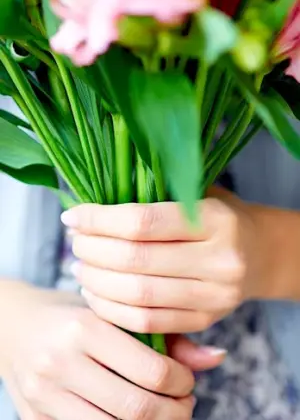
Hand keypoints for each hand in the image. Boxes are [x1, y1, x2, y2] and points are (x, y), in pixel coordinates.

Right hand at [1, 283, 207, 419]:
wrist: (13, 323)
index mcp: (85, 327)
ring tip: (162, 412)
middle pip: (137, 409)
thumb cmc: (72, 312)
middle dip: (175, 413)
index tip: (186, 380)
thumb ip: (165, 335)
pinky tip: (129, 418)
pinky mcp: (33, 418)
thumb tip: (217, 358)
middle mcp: (61, 362)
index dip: (183, 383)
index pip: (152, 371)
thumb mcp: (113, 312)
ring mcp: (43, 395)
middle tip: (183, 403)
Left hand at [62, 188, 259, 334]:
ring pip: (138, 296)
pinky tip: (96, 294)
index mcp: (216, 219)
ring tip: (80, 267)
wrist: (260, 253)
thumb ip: (154, 197)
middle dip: (92, 251)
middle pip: (135, 261)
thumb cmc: (219, 216)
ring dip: (96, 283)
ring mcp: (215, 296)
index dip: (98, 220)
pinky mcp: (206, 321)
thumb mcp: (197, 194)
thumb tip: (91, 207)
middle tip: (75, 242)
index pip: (142, 222)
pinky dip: (113, 310)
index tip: (72, 216)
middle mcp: (220, 260)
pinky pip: (149, 322)